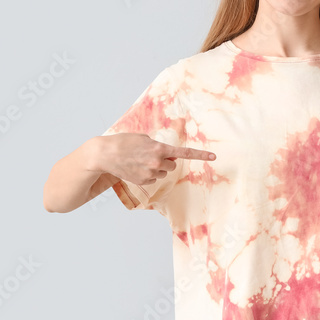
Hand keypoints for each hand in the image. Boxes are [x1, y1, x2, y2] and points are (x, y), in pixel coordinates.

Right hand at [100, 133, 214, 185]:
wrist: (105, 154)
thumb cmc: (123, 142)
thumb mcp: (143, 138)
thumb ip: (158, 146)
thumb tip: (167, 155)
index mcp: (159, 149)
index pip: (184, 153)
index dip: (200, 155)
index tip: (213, 157)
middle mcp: (157, 162)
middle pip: (172, 165)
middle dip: (166, 161)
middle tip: (151, 155)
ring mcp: (150, 174)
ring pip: (163, 173)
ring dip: (157, 168)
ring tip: (140, 161)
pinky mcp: (144, 181)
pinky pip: (153, 179)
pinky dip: (148, 174)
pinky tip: (136, 168)